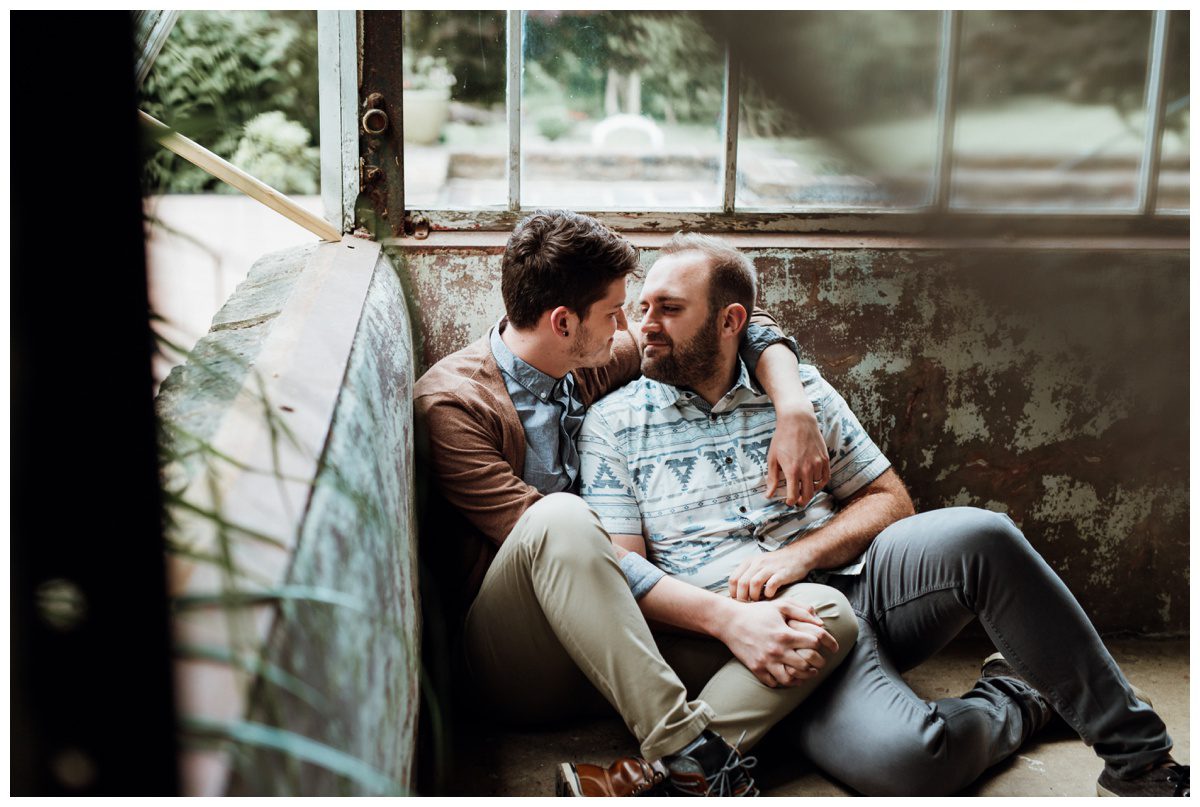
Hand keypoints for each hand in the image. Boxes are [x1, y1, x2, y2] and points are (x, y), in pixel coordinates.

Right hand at [718, 599, 839, 687]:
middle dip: (819, 663)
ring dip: (804, 677)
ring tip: (808, 672)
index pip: (815, 642)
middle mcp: (777, 650)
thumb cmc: (756, 612)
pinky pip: (775, 683)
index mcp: (785, 633)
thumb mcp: (779, 605)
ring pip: (792, 678)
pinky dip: (785, 682)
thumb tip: (821, 622)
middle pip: (807, 663)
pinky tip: (790, 676)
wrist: (729, 621)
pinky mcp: (757, 669)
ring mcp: (766, 661)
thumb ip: (801, 611)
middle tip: (821, 662)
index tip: (834, 647)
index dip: (829, 643)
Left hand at [729, 544, 811, 601]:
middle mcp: (757, 563)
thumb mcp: (757, 564)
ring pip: (754, 583)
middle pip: (742, 583)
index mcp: (749, 562)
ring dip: (754, 596)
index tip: (738, 601)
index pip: (733, 579)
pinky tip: (770, 595)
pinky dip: (769, 593)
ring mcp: (769, 567)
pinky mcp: (781, 573)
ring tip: (757, 601)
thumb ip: (747, 575)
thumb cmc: (775, 564)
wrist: (797, 555)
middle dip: (742, 597)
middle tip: (747, 605)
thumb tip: (736, 593)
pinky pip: (771, 585)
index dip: (733, 592)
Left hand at [766, 404, 829, 507]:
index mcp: (792, 471)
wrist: (797, 420)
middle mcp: (807, 469)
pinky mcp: (825, 459)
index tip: (788, 502)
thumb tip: (769, 495)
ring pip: (816, 486)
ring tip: (803, 487)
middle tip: (797, 501)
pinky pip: (825, 477)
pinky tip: (814, 482)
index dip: (791, 502)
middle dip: (802, 501)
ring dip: (810, 489)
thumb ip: (772, 478)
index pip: (794, 495)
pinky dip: (821, 483)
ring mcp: (818, 464)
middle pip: (808, 495)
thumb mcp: (772, 458)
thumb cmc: (782, 438)